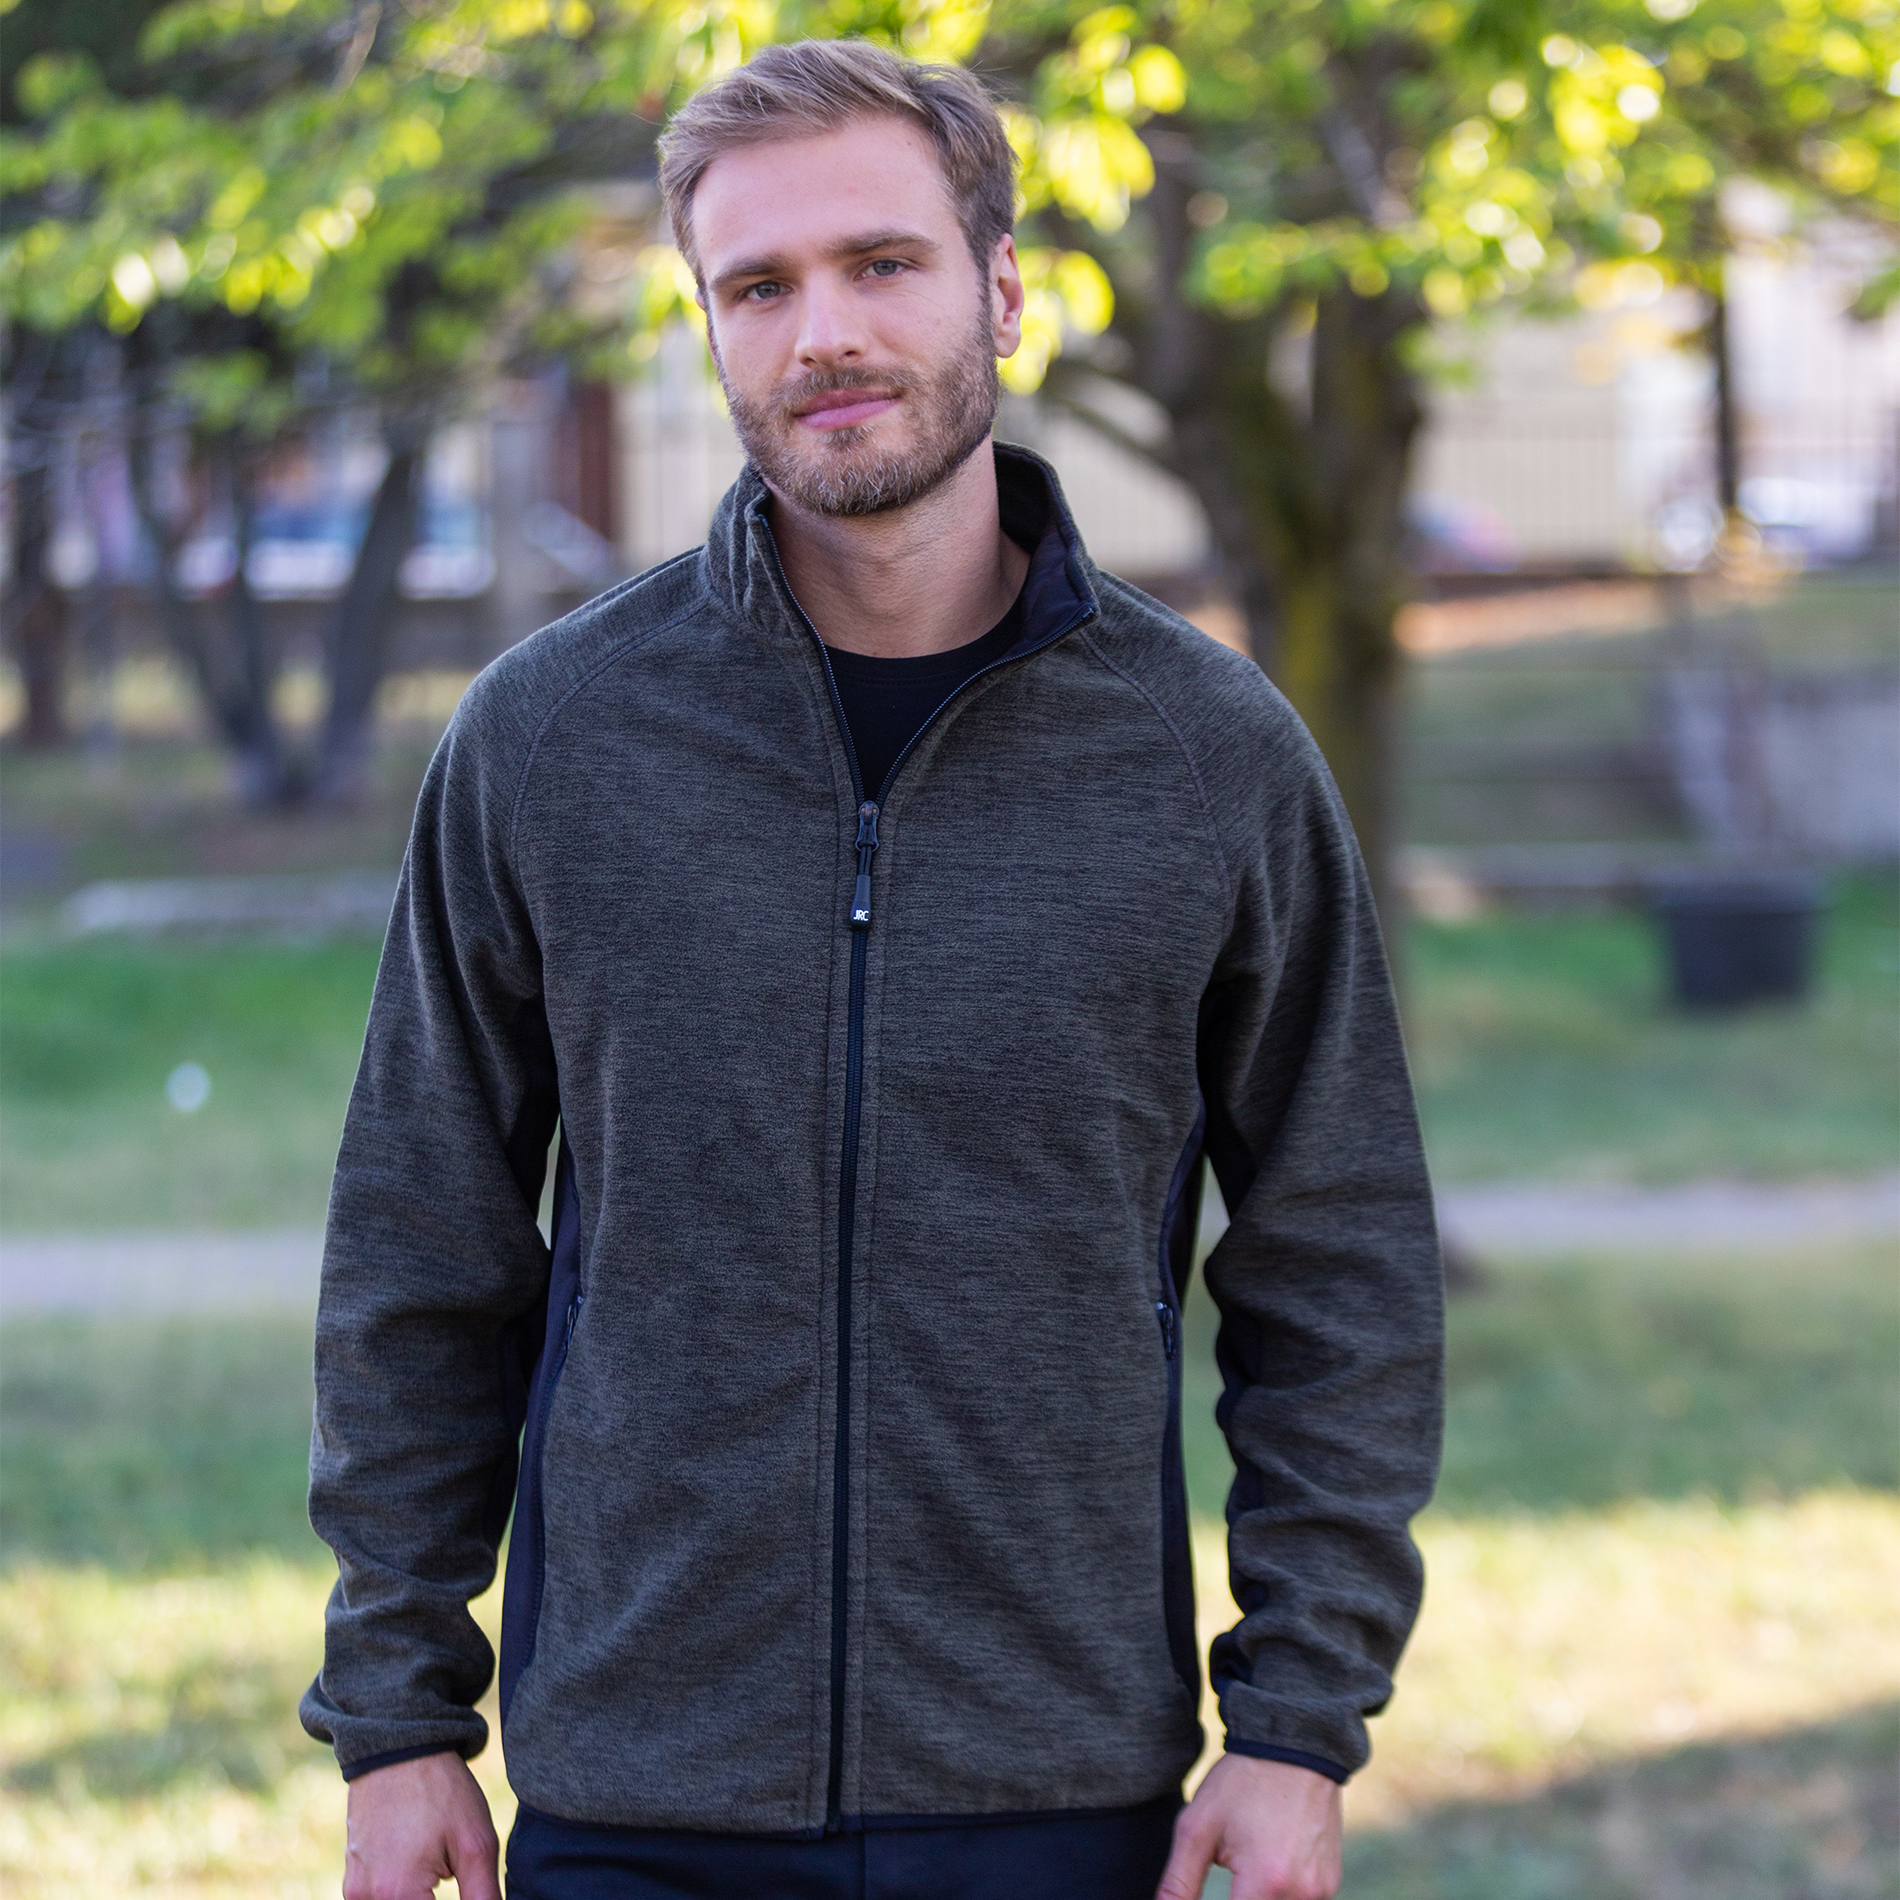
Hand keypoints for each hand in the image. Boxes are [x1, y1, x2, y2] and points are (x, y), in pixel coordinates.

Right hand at [343, 1750, 501, 1899]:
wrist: (399, 1748)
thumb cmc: (441, 1791)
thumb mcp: (476, 1843)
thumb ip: (482, 1898)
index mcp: (398, 1895)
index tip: (469, 1886)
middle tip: (452, 1873)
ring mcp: (354, 1891)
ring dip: (419, 1898)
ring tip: (440, 1871)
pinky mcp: (352, 1880)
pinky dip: (401, 1894)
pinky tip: (422, 1871)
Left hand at [1155, 1753, 1341, 1899]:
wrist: (1294, 1745)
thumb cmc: (1241, 1783)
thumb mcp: (1198, 1826)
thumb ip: (1179, 1882)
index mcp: (1264, 1883)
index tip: (1209, 1887)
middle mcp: (1300, 1895)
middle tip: (1230, 1869)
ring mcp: (1320, 1891)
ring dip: (1257, 1897)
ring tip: (1250, 1858)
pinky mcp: (1330, 1883)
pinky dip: (1279, 1892)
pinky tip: (1269, 1859)